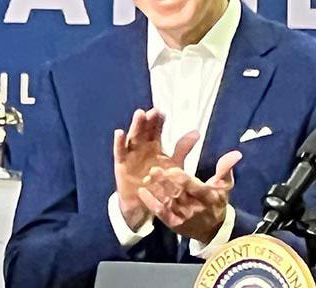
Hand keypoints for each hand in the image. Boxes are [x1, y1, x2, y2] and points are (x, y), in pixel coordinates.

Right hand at [113, 108, 198, 230]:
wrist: (143, 203)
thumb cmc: (158, 182)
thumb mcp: (173, 165)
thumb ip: (182, 149)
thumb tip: (196, 132)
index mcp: (154, 145)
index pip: (156, 129)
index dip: (159, 121)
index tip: (163, 114)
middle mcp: (141, 146)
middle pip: (145, 130)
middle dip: (148, 120)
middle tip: (153, 111)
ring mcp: (130, 154)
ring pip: (133, 137)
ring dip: (135, 126)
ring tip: (140, 114)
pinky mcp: (121, 164)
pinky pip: (119, 152)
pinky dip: (119, 142)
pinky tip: (119, 132)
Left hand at [138, 150, 241, 243]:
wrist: (212, 231)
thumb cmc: (217, 203)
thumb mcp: (224, 187)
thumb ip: (225, 169)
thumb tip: (236, 153)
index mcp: (207, 196)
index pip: (195, 188)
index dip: (184, 180)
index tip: (174, 169)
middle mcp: (194, 207)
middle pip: (178, 193)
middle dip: (166, 182)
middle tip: (154, 169)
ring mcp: (181, 216)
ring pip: (167, 201)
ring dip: (156, 189)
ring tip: (147, 177)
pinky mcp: (171, 222)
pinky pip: (159, 212)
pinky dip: (150, 202)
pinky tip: (142, 191)